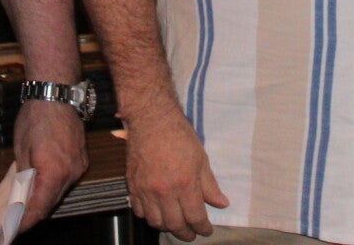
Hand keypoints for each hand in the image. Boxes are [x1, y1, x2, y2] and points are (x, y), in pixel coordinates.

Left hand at [13, 97, 89, 220]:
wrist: (57, 94)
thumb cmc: (36, 118)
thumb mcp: (21, 150)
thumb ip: (24, 177)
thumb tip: (21, 196)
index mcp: (53, 172)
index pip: (39, 207)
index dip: (26, 220)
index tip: (14, 228)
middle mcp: (70, 173)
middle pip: (51, 202)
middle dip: (34, 213)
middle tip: (17, 220)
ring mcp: (79, 166)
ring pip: (60, 191)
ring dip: (45, 198)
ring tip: (27, 204)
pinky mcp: (82, 159)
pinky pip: (67, 179)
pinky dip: (54, 185)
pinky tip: (42, 185)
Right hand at [122, 105, 228, 240]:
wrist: (152, 119)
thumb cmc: (179, 135)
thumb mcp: (201, 158)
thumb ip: (210, 185)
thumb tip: (221, 203)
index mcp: (184, 183)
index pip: (195, 216)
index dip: (203, 228)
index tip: (206, 230)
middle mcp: (163, 190)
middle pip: (175, 224)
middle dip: (186, 233)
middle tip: (192, 233)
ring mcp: (145, 189)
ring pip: (155, 221)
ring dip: (167, 227)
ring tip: (176, 224)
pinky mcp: (132, 185)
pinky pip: (139, 211)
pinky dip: (149, 217)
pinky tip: (158, 213)